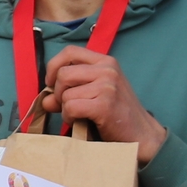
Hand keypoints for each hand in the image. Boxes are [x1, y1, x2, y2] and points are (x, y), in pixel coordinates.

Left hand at [41, 47, 169, 165]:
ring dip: (65, 109)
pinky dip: (70, 117)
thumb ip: (69, 92)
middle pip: (63, 74)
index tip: (51, 83)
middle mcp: (107, 70)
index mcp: (105, 62)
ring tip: (79, 116)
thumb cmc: (117, 114)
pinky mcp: (104, 104)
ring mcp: (107, 86)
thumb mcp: (94, 95)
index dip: (54, 66)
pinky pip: (70, 107)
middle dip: (58, 93)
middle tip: (67, 106)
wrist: (142, 135)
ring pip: (65, 93)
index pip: (69, 51)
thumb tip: (44, 99)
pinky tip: (80, 122)